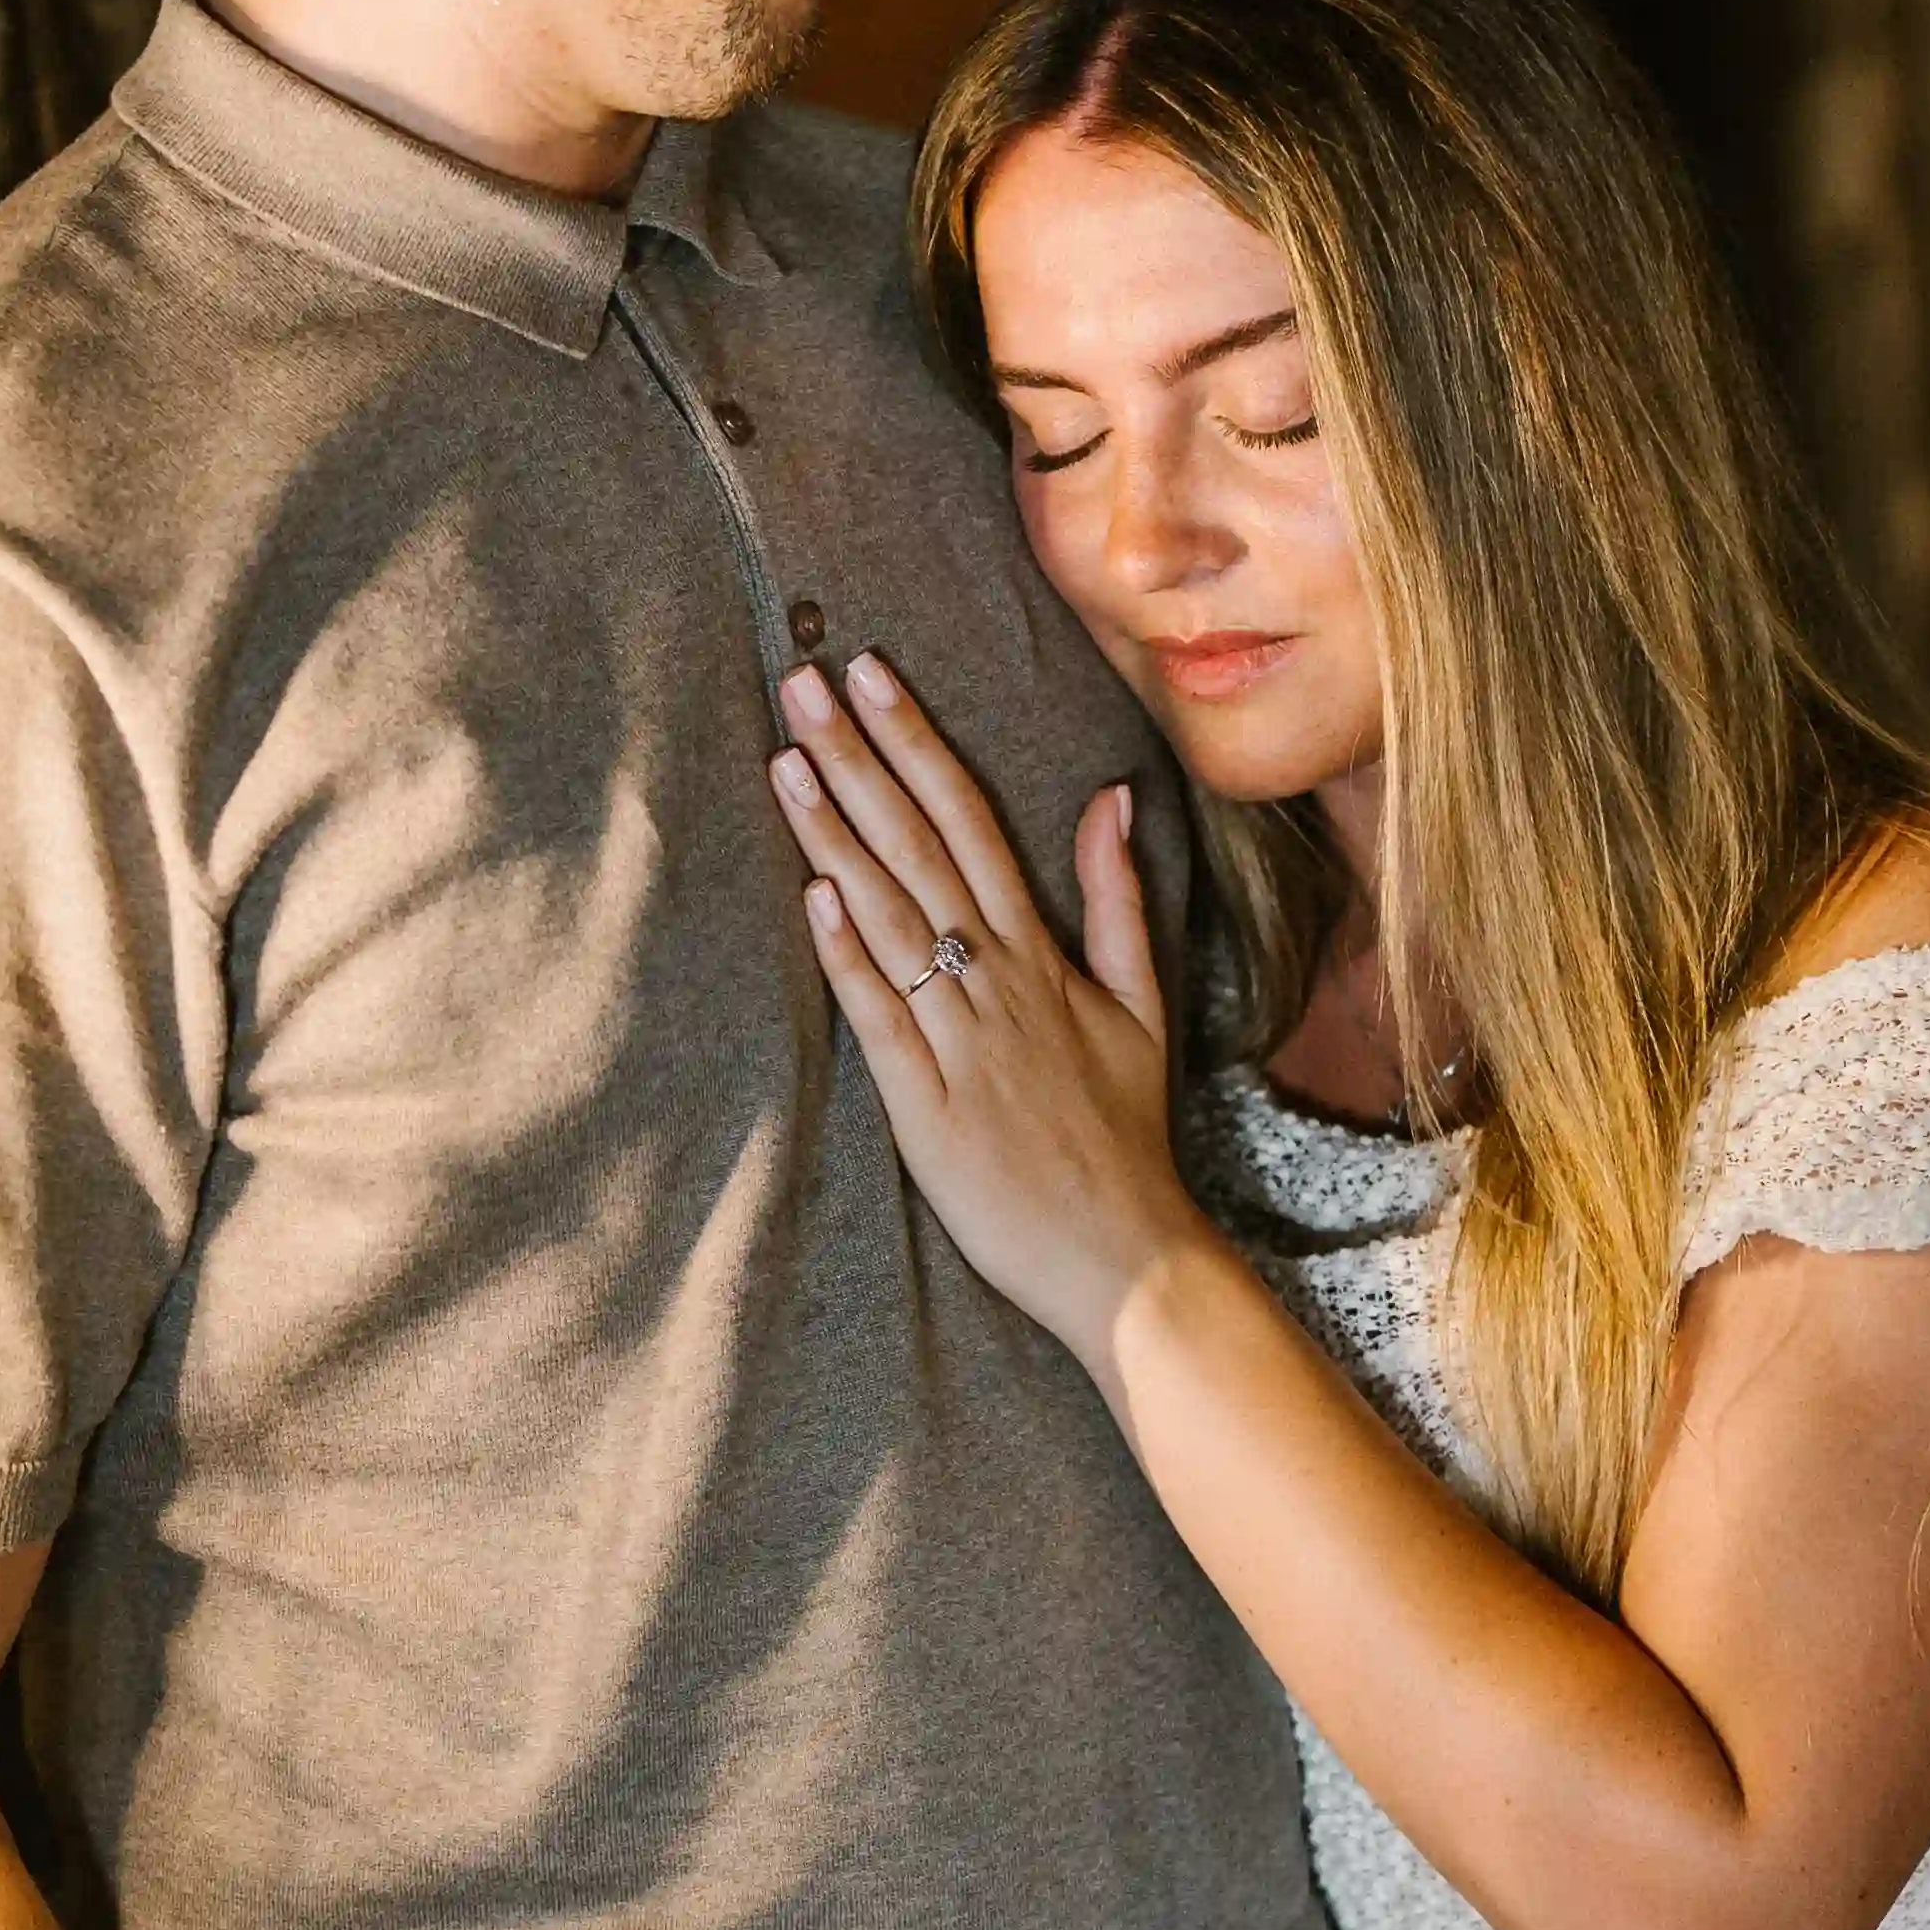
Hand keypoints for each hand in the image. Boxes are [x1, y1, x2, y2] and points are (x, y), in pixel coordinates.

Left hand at [774, 654, 1211, 1371]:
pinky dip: (852, 958)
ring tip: (786, 761)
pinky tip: (814, 898)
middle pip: (919, 848)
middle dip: (858, 759)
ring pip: (892, 919)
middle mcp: (1000, 981)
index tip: (871, 674)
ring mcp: (963, 1041)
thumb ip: (1117, 898)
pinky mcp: (928, 1107)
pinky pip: (886, 1019)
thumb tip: (1113, 797)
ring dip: (836, 837)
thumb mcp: (1142, 1003)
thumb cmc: (1125, 1135)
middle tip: (802, 682)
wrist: (1128, 1255)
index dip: (916, 742)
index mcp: (1040, 953)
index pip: (969, 821)